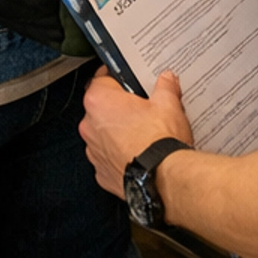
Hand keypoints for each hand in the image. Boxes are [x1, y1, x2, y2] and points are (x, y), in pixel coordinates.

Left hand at [79, 70, 192, 197]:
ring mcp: (93, 151)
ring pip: (103, 135)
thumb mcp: (168, 103)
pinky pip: (108, 159)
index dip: (118, 79)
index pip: (102, 79)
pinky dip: (119, 157)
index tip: (129, 81)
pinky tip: (138, 156)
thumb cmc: (159, 141)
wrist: (164, 179)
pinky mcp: (101, 173)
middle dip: (119, 108)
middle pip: (102, 108)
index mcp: (99, 100)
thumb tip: (167, 80)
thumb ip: (165, 86)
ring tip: (142, 136)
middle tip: (141, 110)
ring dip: (117, 134)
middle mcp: (90, 125)